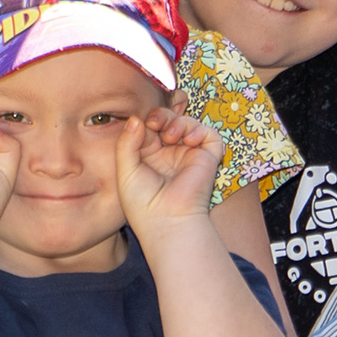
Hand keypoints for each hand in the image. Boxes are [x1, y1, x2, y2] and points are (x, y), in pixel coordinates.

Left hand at [122, 107, 227, 238]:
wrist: (166, 221)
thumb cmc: (143, 203)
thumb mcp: (125, 170)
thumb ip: (126, 143)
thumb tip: (135, 119)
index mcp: (150, 156)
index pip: (150, 127)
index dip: (146, 120)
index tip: (140, 124)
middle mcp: (170, 153)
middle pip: (169, 120)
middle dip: (162, 115)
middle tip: (155, 122)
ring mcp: (189, 155)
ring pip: (189, 123)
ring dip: (179, 121)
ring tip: (170, 135)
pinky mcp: (207, 158)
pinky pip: (211, 135)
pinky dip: (200, 130)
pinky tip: (188, 140)